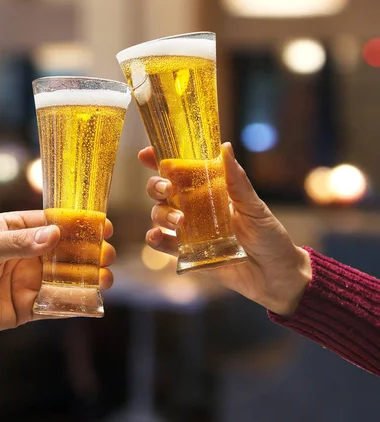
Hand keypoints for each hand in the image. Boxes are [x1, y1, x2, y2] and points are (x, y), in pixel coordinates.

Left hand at [0, 210, 115, 355]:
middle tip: (106, 255)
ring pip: (64, 279)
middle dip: (87, 253)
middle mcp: (25, 255)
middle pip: (64, 252)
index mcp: (14, 230)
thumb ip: (19, 243)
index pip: (52, 223)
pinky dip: (72, 304)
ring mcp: (27, 281)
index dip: (77, 224)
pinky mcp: (25, 308)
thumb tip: (55, 235)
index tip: (101, 225)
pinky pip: (53, 305)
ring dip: (85, 278)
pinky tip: (91, 302)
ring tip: (105, 278)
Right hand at [139, 143, 310, 316]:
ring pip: (159, 215)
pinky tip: (157, 236)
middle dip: (156, 186)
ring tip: (179, 221)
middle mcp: (194, 208)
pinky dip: (154, 238)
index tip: (146, 154)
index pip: (180, 171)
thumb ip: (236, 181)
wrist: (275, 274)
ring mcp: (188, 230)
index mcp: (209, 190)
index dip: (159, 160)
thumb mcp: (255, 206)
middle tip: (167, 189)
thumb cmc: (269, 236)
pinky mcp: (186, 253)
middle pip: (162, 191)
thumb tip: (225, 147)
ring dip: (161, 214)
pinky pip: (163, 243)